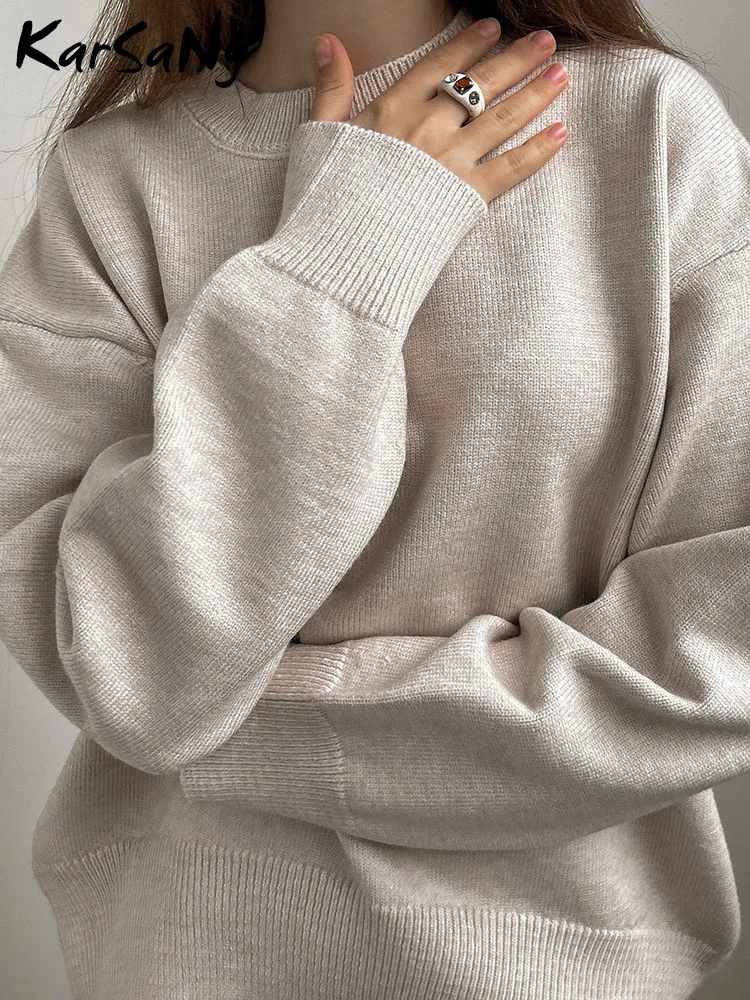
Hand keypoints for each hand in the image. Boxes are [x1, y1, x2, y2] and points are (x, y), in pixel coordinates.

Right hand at [308, 18, 568, 205]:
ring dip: (536, 95)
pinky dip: (538, 151)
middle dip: (517, 60)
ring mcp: (451, 161)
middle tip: (546, 42)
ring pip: (502, 118)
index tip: (493, 28)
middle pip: (480, 85)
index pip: (439, 66)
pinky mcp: (467, 196)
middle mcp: (428, 128)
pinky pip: (511, 168)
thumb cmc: (326, 200)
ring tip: (561, 75)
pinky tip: (559, 133)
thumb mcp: (319, 136)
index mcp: (393, 110)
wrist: (341, 252)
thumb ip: (331, 88)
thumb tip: (326, 42)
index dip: (468, 45)